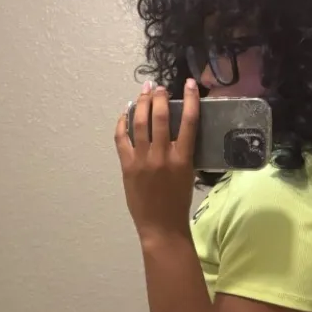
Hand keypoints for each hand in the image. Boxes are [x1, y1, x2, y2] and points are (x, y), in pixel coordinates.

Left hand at [114, 78, 199, 241]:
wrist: (161, 226)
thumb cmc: (178, 202)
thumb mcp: (188, 174)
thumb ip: (182, 152)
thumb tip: (176, 130)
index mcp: (183, 158)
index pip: (189, 122)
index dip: (190, 100)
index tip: (190, 85)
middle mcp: (162, 155)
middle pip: (160, 117)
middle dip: (159, 97)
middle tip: (159, 87)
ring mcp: (142, 160)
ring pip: (140, 123)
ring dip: (141, 103)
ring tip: (144, 92)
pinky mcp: (127, 166)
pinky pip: (121, 139)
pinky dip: (122, 123)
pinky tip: (124, 113)